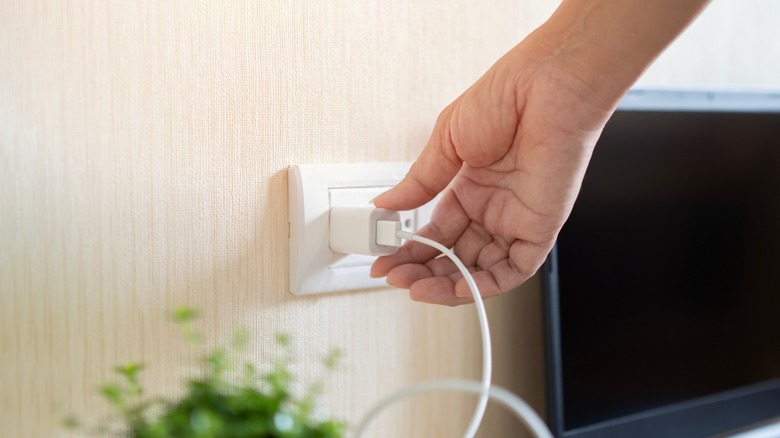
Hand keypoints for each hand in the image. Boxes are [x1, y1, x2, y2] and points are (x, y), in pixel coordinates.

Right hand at [370, 34, 614, 305]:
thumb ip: (419, 182)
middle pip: (454, 257)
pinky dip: (484, 286)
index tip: (383, 261)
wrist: (545, 85)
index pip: (436, 233)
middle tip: (394, 277)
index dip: (409, 251)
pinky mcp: (539, 228)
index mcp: (470, 188)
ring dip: (447, 285)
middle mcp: (492, 209)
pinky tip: (456, 288)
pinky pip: (512, 271)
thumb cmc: (504, 98)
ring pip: (479, 270)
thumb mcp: (446, 142)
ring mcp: (515, 220)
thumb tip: (384, 204)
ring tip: (415, 286)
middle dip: (422, 271)